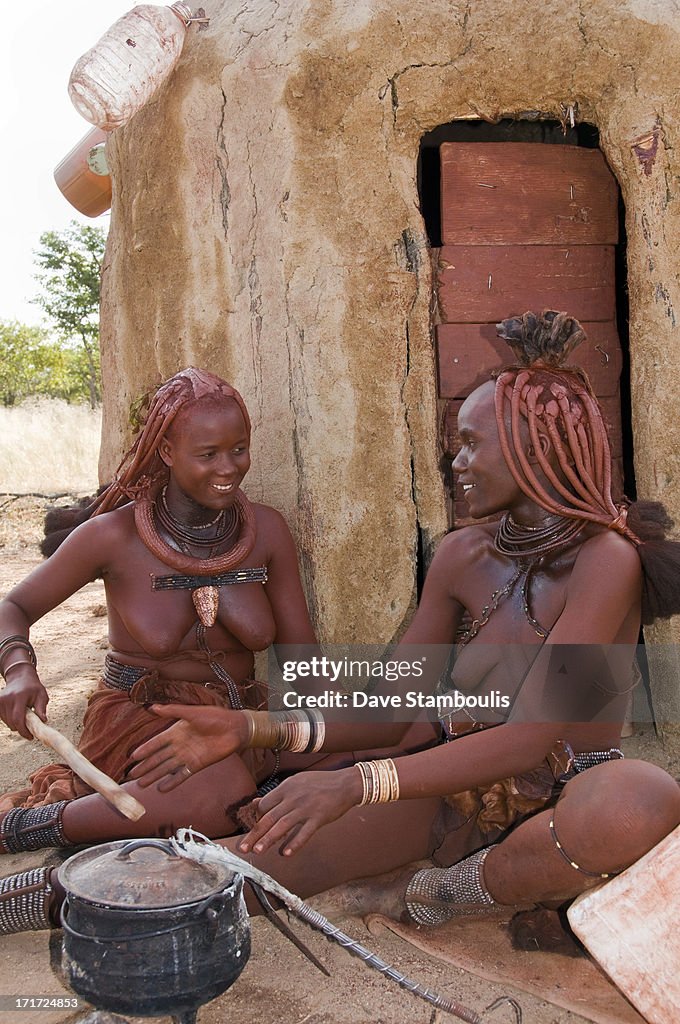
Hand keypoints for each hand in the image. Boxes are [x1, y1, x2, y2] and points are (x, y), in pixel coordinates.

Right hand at [0, 665, 48, 738]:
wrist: (20, 677)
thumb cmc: (33, 687)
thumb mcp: (41, 695)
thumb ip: (41, 708)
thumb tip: (43, 721)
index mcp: (19, 697)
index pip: (18, 718)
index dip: (24, 730)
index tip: (31, 737)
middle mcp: (7, 698)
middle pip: (12, 722)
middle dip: (21, 729)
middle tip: (30, 730)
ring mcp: (0, 700)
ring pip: (7, 722)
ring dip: (16, 724)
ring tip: (25, 718)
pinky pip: (3, 718)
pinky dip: (10, 720)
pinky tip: (17, 714)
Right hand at [128, 704, 248, 789]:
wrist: (235, 728)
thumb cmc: (214, 716)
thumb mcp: (192, 712)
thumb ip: (172, 711)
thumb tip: (152, 707)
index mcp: (176, 731)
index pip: (157, 742)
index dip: (145, 749)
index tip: (132, 757)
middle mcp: (179, 745)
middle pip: (159, 758)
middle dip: (145, 766)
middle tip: (131, 776)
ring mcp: (187, 756)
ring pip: (167, 768)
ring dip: (154, 776)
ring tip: (141, 784)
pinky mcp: (197, 765)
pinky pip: (182, 775)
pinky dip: (172, 782)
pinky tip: (161, 788)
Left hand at [238, 767, 362, 856]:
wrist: (345, 783)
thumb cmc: (319, 783)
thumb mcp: (296, 782)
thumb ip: (277, 794)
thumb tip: (256, 803)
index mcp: (286, 787)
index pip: (265, 805)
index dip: (256, 819)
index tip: (252, 831)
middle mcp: (293, 797)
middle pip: (269, 817)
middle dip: (254, 833)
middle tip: (243, 847)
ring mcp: (306, 808)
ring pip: (283, 826)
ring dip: (269, 839)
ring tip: (257, 851)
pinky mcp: (319, 818)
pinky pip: (304, 833)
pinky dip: (294, 843)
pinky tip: (285, 853)